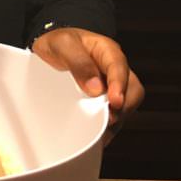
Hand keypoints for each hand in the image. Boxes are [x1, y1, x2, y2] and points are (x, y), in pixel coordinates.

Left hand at [31, 27, 143, 143]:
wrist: (48, 50)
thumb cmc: (58, 43)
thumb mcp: (63, 44)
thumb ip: (79, 62)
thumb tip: (96, 88)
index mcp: (107, 52)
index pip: (119, 68)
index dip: (120, 86)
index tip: (114, 102)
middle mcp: (113, 71)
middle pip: (132, 90)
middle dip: (123, 107)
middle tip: (107, 121)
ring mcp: (110, 88)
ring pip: (124, 107)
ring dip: (115, 120)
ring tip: (100, 134)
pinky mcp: (102, 102)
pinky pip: (112, 117)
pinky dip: (106, 128)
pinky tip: (96, 138)